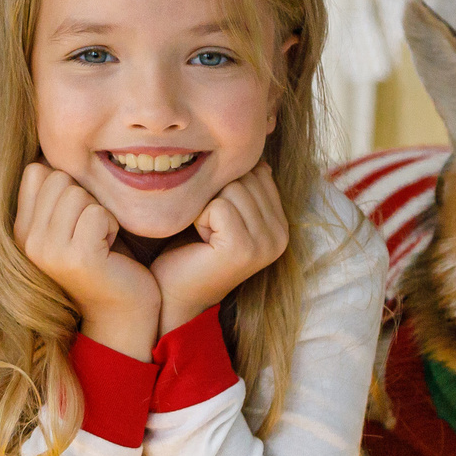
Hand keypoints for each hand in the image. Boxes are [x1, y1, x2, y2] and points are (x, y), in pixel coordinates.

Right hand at [15, 163, 160, 357]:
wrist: (123, 313)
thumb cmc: (106, 261)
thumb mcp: (71, 222)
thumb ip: (56, 193)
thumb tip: (48, 151)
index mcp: (20, 229)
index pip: (37, 170)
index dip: (68, 184)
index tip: (78, 217)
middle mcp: (26, 240)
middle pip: (59, 177)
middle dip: (87, 198)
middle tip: (93, 233)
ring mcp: (48, 251)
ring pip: (79, 193)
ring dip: (102, 213)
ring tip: (101, 242)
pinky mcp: (76, 259)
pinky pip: (99, 213)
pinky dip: (114, 226)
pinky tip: (111, 251)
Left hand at [152, 164, 289, 335]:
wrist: (174, 295)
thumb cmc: (191, 250)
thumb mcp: (224, 214)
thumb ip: (245, 189)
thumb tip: (259, 160)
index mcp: (281, 225)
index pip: (258, 172)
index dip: (227, 185)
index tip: (217, 219)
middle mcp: (281, 236)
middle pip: (246, 177)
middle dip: (216, 194)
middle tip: (207, 229)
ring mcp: (265, 244)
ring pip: (233, 187)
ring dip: (207, 206)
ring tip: (204, 235)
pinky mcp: (243, 248)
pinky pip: (219, 205)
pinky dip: (200, 218)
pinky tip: (200, 241)